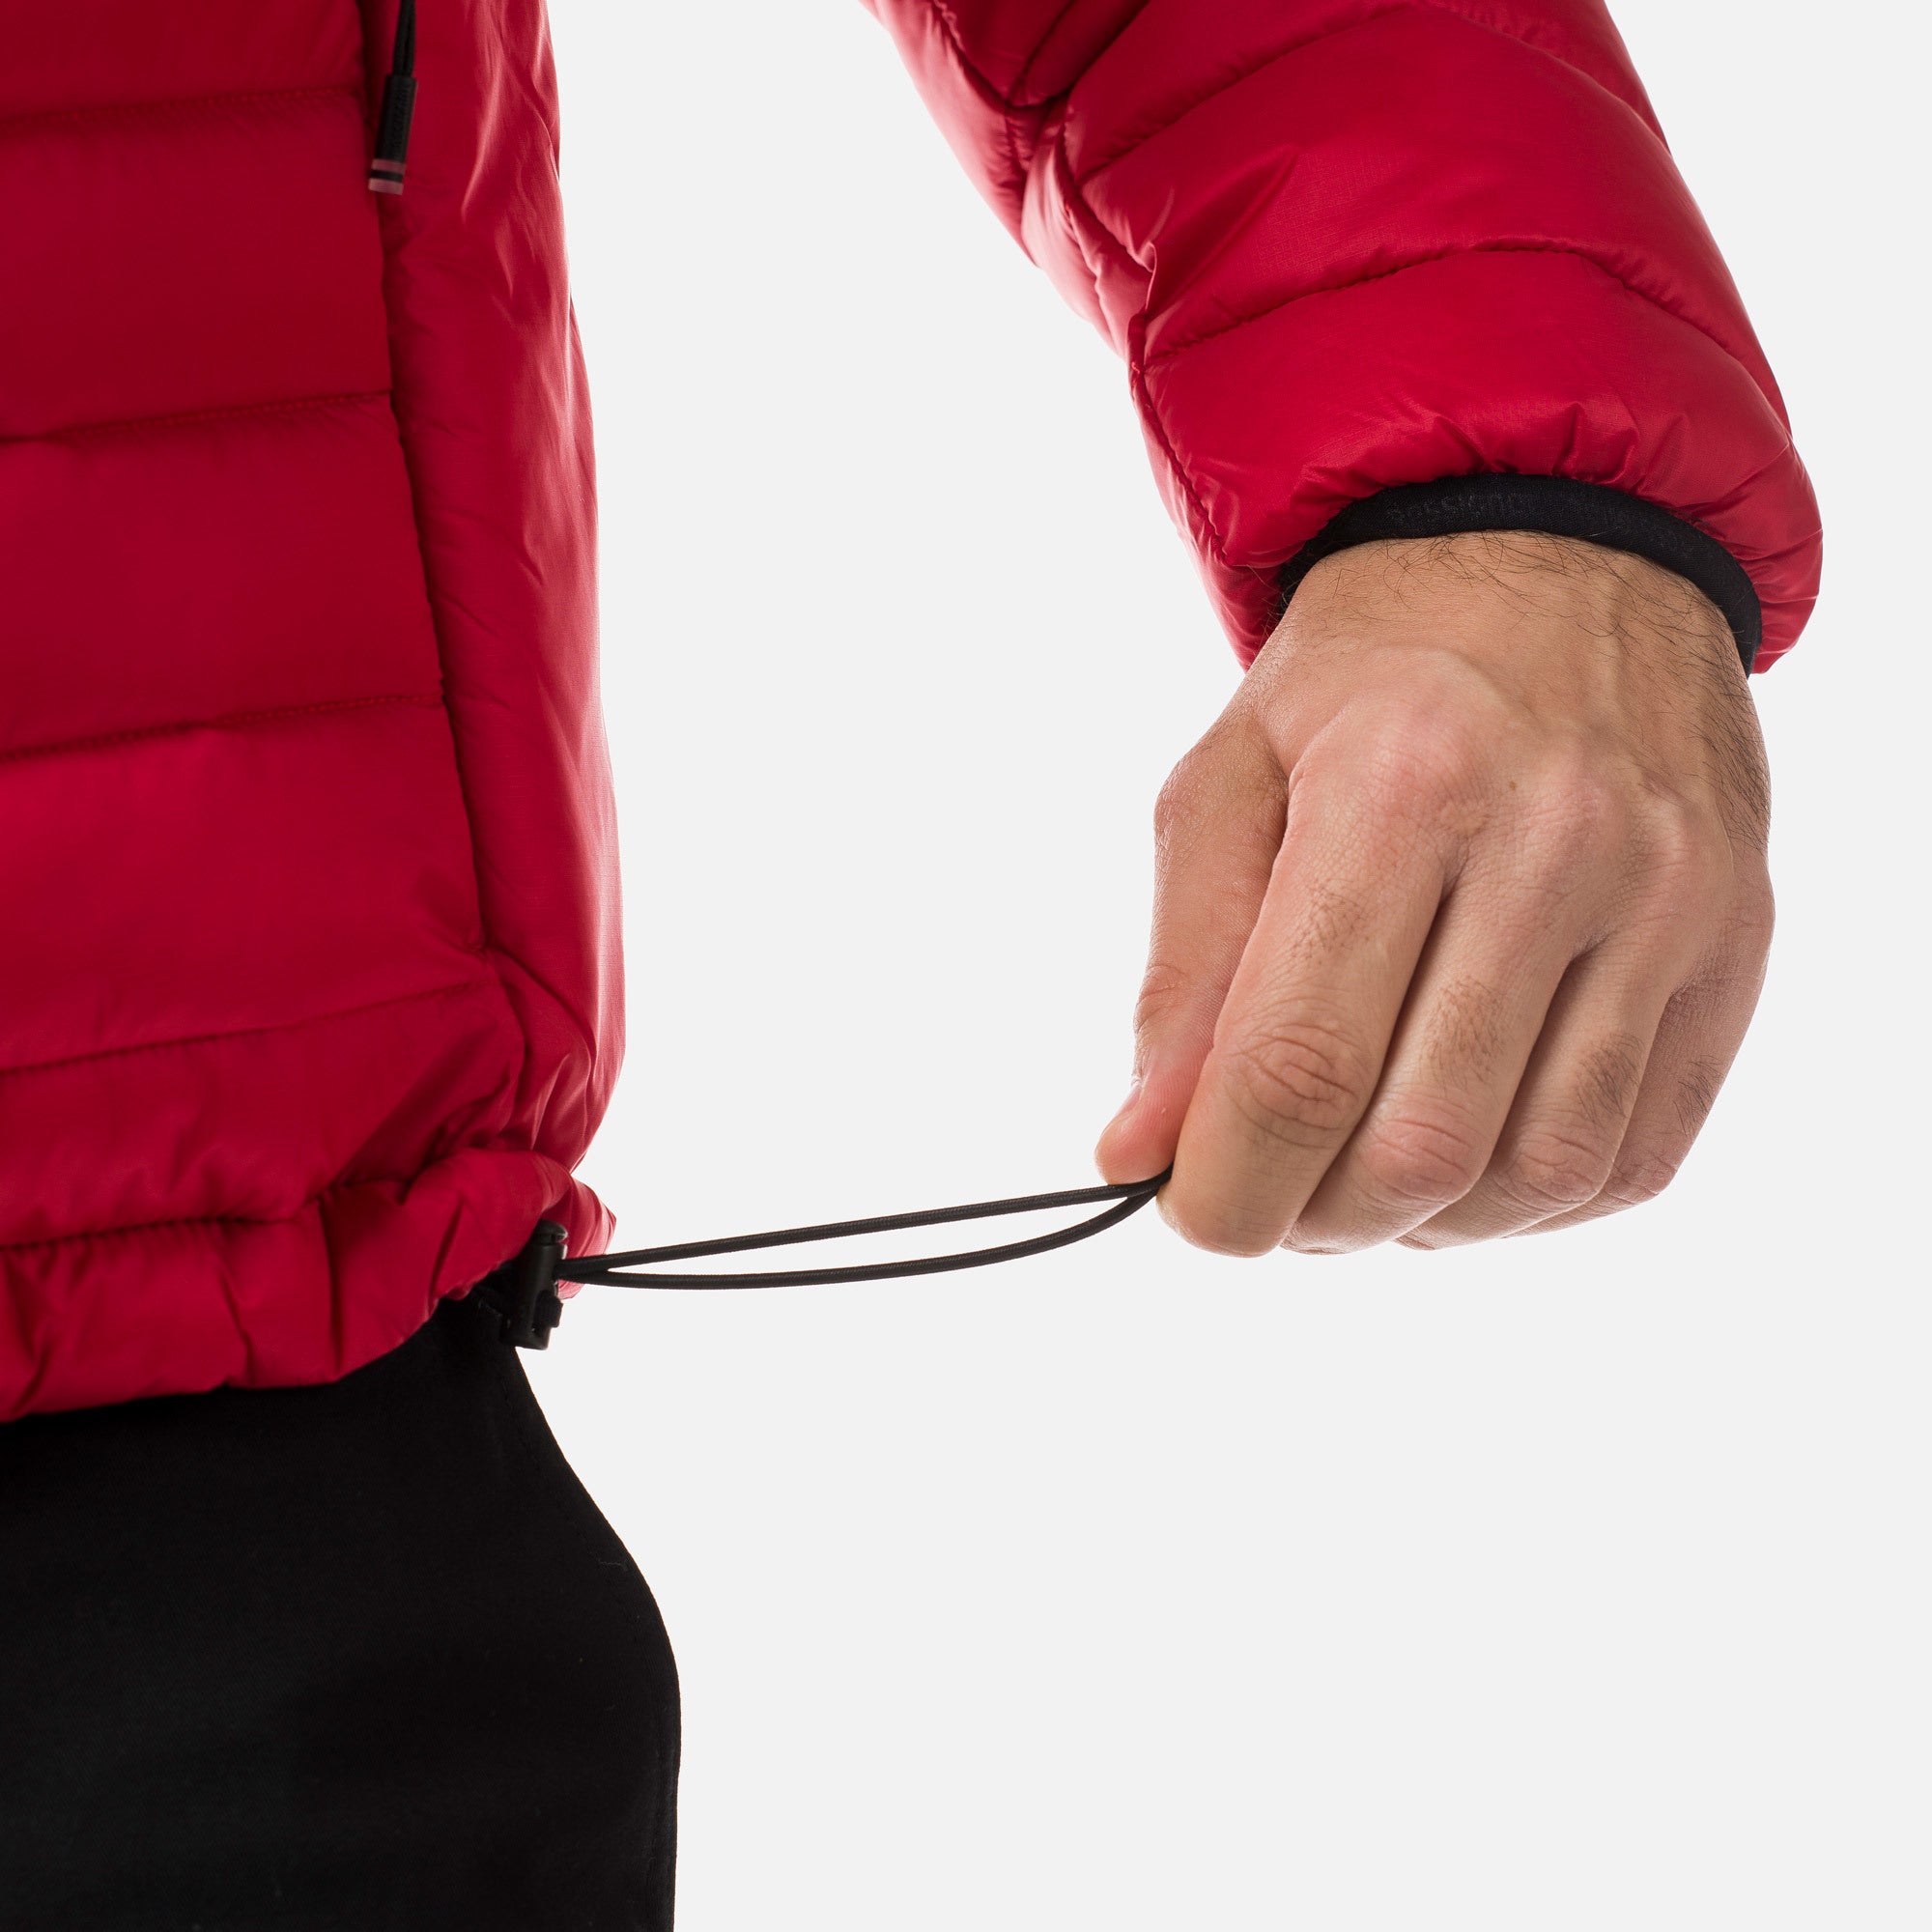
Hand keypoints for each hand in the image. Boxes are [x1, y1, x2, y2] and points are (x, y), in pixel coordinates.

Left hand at [1096, 531, 1772, 1251]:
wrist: (1568, 561)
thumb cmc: (1369, 680)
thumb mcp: (1231, 781)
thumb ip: (1183, 973)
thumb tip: (1139, 1150)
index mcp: (1401, 786)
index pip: (1300, 1062)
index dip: (1226, 1184)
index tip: (1188, 1213)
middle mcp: (1556, 844)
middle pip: (1423, 1142)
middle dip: (1316, 1217)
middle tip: (1272, 1194)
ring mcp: (1667, 901)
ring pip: (1539, 1171)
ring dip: (1422, 1222)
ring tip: (1362, 1175)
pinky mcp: (1733, 946)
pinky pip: (1635, 1153)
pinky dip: (1529, 1200)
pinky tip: (1466, 1153)